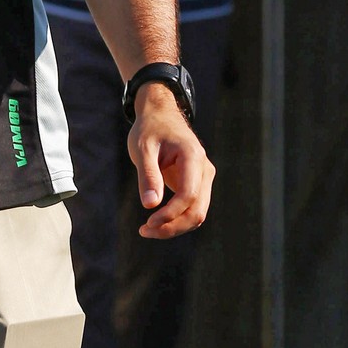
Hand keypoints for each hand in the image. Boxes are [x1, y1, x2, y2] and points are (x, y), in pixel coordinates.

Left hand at [127, 84, 214, 238]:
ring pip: (197, 214)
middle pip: (197, 210)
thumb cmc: (150, 129)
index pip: (189, 194)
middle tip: (144, 231)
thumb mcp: (143, 149)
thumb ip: (148, 175)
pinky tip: (156, 222)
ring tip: (146, 229)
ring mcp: (204, 178)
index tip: (148, 222)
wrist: (161, 115)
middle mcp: (204, 170)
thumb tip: (150, 205)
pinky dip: (176, 220)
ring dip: (174, 227)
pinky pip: (192, 209)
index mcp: (193, 157)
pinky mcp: (197, 185)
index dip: (170, 213)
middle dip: (173, 226)